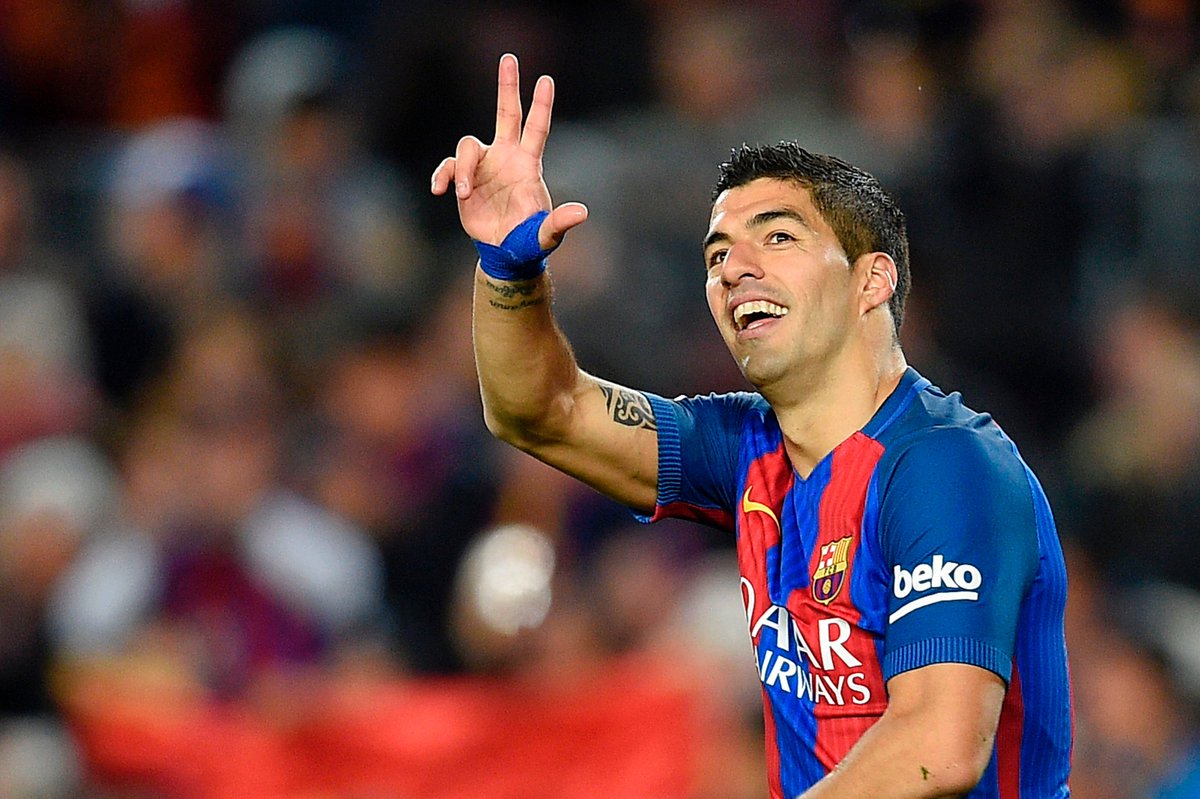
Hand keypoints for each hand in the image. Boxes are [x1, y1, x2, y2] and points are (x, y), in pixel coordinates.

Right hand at [431, 53, 586, 249]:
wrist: (505, 252)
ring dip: (465, 169)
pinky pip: (449, 167)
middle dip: (508, 86)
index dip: (541, 105)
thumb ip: (560, 222)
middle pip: (507, 113)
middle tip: (509, 58)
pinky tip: (439, 190)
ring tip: (465, 194)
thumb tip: (582, 213)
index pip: (537, 129)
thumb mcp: (546, 234)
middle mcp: (506, 158)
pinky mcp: (464, 180)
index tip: (546, 79)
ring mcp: (484, 167)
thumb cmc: (529, 241)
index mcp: (528, 165)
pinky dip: (443, 177)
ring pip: (468, 146)